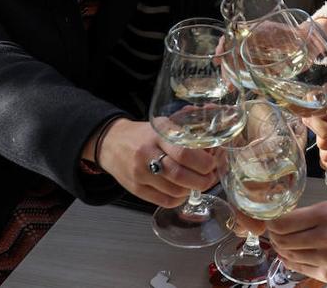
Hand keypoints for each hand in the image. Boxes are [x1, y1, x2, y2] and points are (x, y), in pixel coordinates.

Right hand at [90, 119, 221, 207]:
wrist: (111, 143)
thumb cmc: (143, 134)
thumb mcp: (163, 125)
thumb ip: (186, 134)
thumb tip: (215, 147)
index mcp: (157, 135)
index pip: (183, 153)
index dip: (203, 162)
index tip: (213, 164)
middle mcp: (147, 154)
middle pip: (180, 175)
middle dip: (202, 180)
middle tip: (211, 177)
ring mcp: (139, 174)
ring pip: (174, 190)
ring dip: (192, 190)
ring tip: (198, 183)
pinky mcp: (135, 189)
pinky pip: (163, 201)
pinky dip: (179, 199)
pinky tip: (183, 191)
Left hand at [266, 201, 326, 283]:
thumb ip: (311, 213)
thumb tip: (283, 219)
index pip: (284, 222)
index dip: (272, 222)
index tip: (270, 220)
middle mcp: (325, 236)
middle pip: (282, 240)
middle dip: (275, 236)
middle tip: (274, 232)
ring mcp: (325, 258)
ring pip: (288, 255)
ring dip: (281, 249)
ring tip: (283, 243)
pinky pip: (298, 268)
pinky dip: (290, 261)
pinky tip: (292, 255)